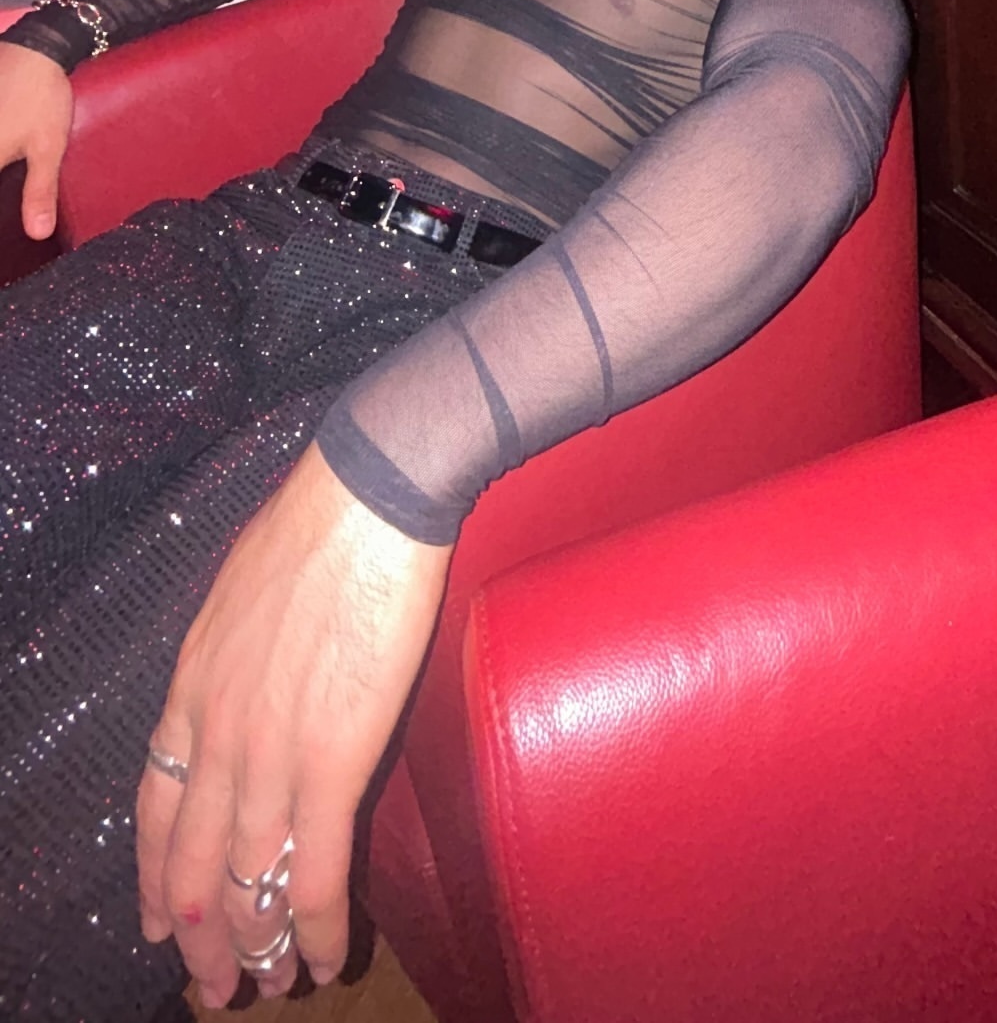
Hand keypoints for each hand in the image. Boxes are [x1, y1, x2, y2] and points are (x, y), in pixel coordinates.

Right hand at [0, 40, 73, 237]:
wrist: (37, 46)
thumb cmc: (42, 99)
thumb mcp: (47, 148)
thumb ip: (39, 192)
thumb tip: (38, 234)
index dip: (1, 210)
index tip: (7, 214)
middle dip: (0, 178)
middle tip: (10, 174)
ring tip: (8, 165)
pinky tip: (5, 152)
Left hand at [137, 442, 450, 1007]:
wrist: (369, 495)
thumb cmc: (321, 523)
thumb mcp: (242, 592)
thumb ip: (236, 653)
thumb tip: (251, 675)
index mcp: (193, 685)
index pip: (154, 805)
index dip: (154, 874)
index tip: (159, 920)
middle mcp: (215, 730)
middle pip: (188, 864)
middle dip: (199, 937)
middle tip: (214, 986)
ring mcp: (267, 751)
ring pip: (247, 883)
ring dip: (259, 947)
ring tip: (274, 985)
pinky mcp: (330, 760)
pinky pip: (315, 873)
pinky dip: (316, 929)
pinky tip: (325, 960)